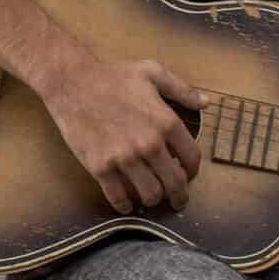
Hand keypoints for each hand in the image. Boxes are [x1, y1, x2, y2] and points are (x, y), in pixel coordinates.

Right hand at [39, 58, 205, 214]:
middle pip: (174, 183)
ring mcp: (124, 158)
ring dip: (154, 200)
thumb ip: (182, 90)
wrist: (73, 82)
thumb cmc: (113, 76)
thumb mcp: (153, 73)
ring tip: (151, 199)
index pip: (191, 158)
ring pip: (150, 194)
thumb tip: (206, 103)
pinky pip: (118, 197)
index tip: (188, 176)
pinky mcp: (101, 167)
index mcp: (166, 122)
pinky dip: (125, 206)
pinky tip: (127, 205)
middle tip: (177, 201)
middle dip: (179, 196)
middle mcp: (149, 144)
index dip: (193, 172)